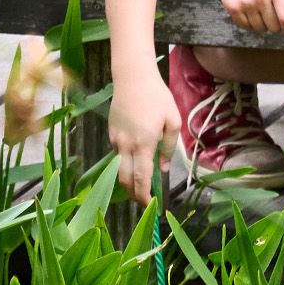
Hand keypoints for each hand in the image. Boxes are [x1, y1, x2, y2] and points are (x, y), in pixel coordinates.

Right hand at [108, 70, 180, 203]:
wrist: (132, 78)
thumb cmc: (157, 97)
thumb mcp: (172, 121)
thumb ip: (169, 147)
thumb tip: (162, 169)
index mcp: (143, 144)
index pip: (141, 178)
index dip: (145, 196)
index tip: (150, 206)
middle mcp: (125, 146)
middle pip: (124, 180)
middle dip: (134, 195)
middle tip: (144, 202)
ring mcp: (115, 140)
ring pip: (118, 168)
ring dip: (128, 180)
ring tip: (141, 185)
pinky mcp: (110, 133)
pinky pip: (117, 154)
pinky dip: (125, 163)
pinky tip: (136, 159)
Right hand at [216, 0, 283, 34]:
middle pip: (273, 27)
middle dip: (275, 25)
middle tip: (272, 14)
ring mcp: (245, 3)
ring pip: (259, 29)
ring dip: (262, 24)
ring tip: (260, 11)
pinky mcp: (232, 7)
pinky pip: (245, 27)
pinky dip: (250, 24)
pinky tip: (250, 13)